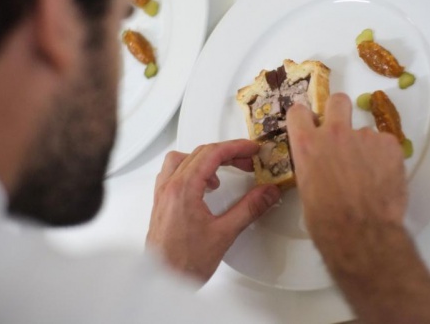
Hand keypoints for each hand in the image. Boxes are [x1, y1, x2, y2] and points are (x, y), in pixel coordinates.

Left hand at [146, 139, 280, 283]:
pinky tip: (204, 186)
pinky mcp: (162, 204)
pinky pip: (174, 174)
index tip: (252, 149)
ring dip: (206, 160)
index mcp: (183, 188)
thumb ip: (249, 208)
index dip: (236, 147)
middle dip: (226, 153)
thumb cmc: (183, 263)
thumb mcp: (225, 233)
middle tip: (247, 161)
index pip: (212, 154)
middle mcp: (169, 187)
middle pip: (199, 153)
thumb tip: (268, 193)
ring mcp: (163, 194)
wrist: (161, 281)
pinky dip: (192, 171)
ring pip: (183, 159)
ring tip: (223, 172)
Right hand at [287, 93, 406, 256]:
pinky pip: (386, 145)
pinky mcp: (390, 144)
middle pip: (338, 100)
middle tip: (343, 131)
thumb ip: (313, 166)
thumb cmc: (326, 220)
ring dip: (365, 147)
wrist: (361, 232)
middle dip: (339, 111)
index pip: (298, 112)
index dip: (305, 118)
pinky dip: (385, 158)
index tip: (310, 124)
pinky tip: (383, 179)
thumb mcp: (307, 189)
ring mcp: (364, 136)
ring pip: (365, 132)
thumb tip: (322, 167)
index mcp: (307, 144)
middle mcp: (334, 132)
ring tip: (369, 175)